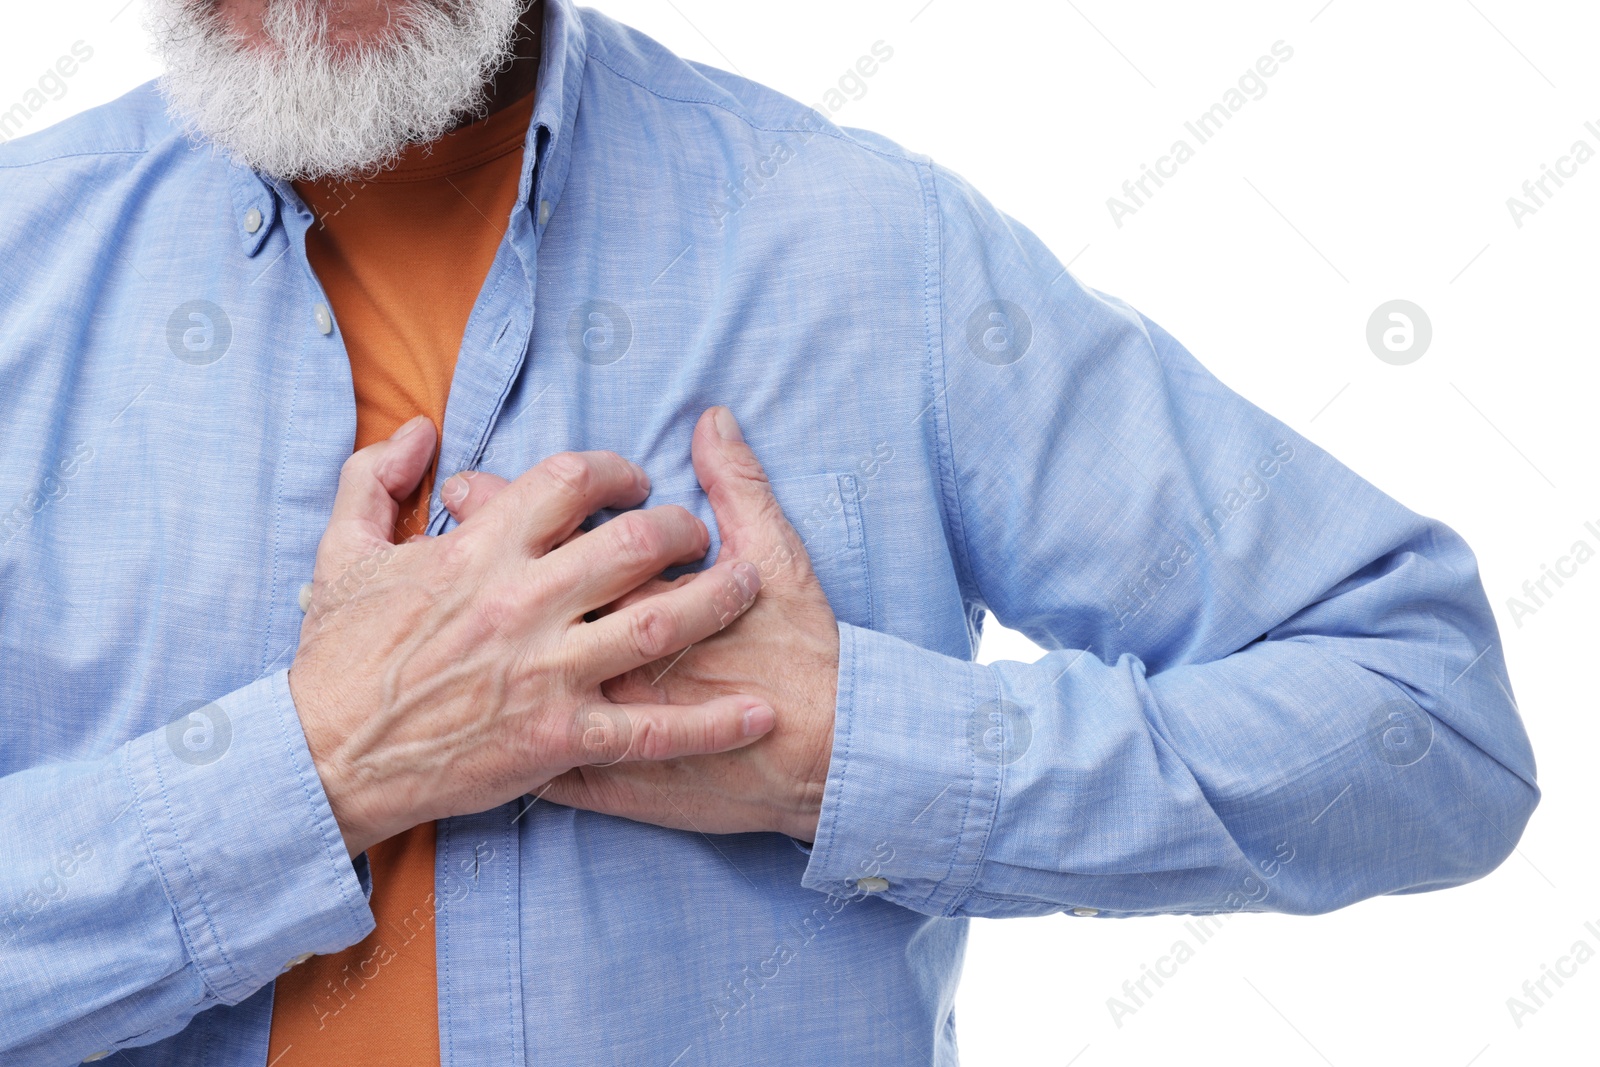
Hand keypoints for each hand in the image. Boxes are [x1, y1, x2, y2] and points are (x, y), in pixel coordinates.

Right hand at [288, 416, 773, 856]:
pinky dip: (713, 724)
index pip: (571, 480)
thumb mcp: (341, 552)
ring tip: (748, 585)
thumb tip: (419, 430)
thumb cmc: (334, 658)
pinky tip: (760, 714)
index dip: (616, 469)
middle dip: (682, 527)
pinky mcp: (557, 739)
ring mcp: (546, 673)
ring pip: (659, 622)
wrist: (321, 760)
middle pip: (635, 542)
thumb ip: (373, 478)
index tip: (633, 480)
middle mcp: (522, 603)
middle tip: (697, 533)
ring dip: (717, 598)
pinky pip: (653, 730)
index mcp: (477, 550)